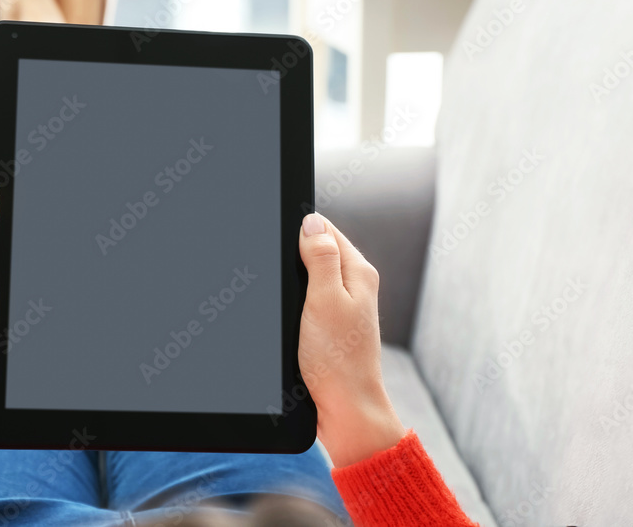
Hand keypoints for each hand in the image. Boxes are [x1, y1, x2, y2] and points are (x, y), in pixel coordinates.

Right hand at [297, 213, 405, 467]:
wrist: (346, 409)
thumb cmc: (337, 359)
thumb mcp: (324, 299)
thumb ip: (321, 258)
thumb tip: (312, 222)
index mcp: (358, 271)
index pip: (325, 229)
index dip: (298, 229)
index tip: (275, 239)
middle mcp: (355, 285)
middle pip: (317, 251)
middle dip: (292, 256)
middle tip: (274, 274)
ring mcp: (344, 306)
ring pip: (310, 277)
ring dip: (292, 282)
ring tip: (282, 300)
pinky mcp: (332, 326)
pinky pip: (310, 300)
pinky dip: (295, 303)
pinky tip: (286, 317)